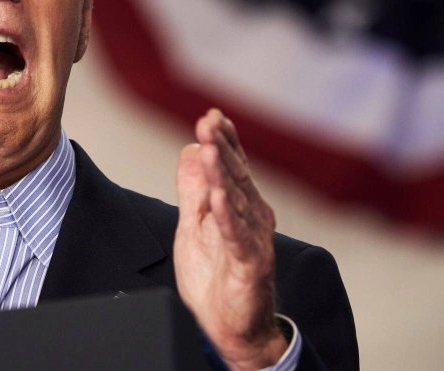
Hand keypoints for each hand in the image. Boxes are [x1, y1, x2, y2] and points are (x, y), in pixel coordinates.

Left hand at [174, 109, 286, 370]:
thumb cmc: (215, 276)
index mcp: (240, 205)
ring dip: (223, 173)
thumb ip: (193, 189)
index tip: (211, 115)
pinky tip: (218, 196)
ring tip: (211, 147)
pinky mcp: (249, 264)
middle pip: (236, 175)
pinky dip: (228, 215)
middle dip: (222, 146)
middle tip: (208, 121)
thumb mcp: (195, 225)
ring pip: (237, 200)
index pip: (233, 166)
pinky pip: (237, 236)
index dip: (224, 140)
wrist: (230, 327)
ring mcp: (253, 239)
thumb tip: (190, 148)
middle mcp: (252, 216)